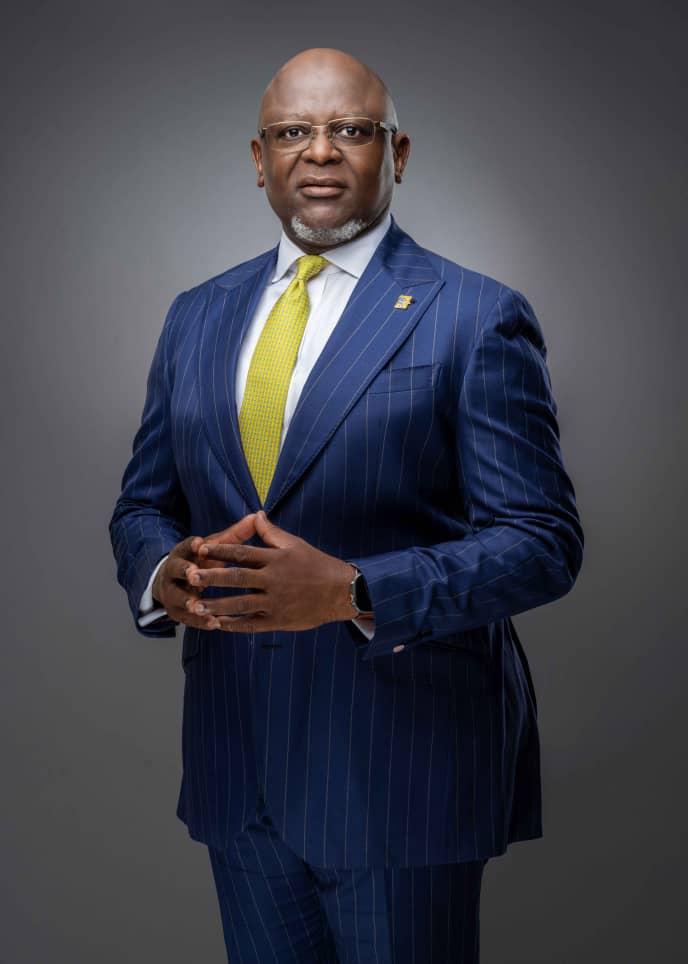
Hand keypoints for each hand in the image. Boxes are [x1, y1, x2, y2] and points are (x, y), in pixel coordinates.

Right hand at [151, 514, 257, 629]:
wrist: (173, 582)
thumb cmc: (201, 560)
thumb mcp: (214, 546)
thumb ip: (234, 535)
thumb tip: (256, 516)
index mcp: (183, 552)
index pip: (185, 546)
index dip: (191, 545)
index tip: (200, 544)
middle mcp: (173, 571)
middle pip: (175, 570)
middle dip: (184, 572)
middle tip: (194, 575)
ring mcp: (171, 592)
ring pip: (177, 597)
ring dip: (187, 601)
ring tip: (199, 606)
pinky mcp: (176, 612)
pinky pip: (186, 618)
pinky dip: (198, 621)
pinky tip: (213, 623)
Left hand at [185, 510, 357, 631]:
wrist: (342, 592)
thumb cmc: (317, 564)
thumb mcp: (295, 544)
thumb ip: (271, 532)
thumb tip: (256, 514)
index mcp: (276, 559)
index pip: (243, 553)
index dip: (220, 550)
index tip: (201, 549)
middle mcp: (274, 580)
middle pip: (237, 578)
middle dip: (212, 577)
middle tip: (191, 577)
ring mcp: (276, 602)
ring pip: (241, 604)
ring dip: (217, 605)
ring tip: (196, 606)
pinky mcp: (279, 621)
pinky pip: (252, 624)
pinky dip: (234, 625)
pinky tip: (218, 625)